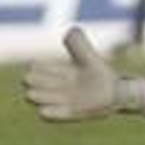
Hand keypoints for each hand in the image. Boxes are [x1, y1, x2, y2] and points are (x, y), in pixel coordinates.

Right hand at [23, 28, 144, 121]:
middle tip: (59, 79)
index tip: (56, 66)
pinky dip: (47, 110)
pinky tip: (55, 107)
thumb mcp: (88, 57)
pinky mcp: (66, 113)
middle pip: (28, 82)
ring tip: (60, 93)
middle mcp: (53, 86)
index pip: (34, 67)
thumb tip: (70, 30)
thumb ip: (79, 44)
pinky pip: (44, 115)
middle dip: (37, 80)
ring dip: (41, 94)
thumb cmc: (100, 73)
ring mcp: (58, 100)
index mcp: (56, 71)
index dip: (39, 66)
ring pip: (32, 97)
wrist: (116, 92)